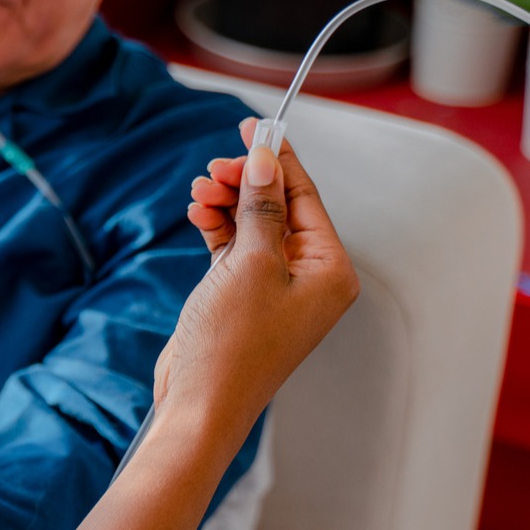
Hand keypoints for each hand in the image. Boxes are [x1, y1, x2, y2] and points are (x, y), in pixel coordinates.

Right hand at [160, 120, 359, 422]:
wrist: (201, 404)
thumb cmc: (233, 345)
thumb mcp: (250, 264)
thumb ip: (261, 207)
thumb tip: (265, 161)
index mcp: (331, 271)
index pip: (306, 197)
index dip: (279, 158)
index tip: (254, 125)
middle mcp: (310, 279)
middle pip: (279, 208)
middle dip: (245, 183)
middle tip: (213, 169)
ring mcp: (276, 290)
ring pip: (253, 225)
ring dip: (226, 203)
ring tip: (199, 192)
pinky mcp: (244, 300)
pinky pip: (235, 249)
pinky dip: (217, 228)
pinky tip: (198, 213)